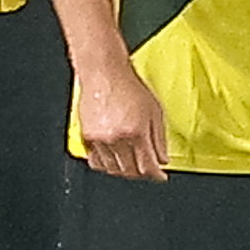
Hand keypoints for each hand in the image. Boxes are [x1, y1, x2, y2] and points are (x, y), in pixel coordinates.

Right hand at [75, 56, 167, 181]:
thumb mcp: (154, 111)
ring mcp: (100, 140)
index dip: (156, 175)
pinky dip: (107, 165)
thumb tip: (162, 159)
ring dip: (125, 171)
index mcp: (136, 132)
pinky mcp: (87, 137)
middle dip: (141, 174)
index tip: (160, 176)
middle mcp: (117, 139)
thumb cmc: (128, 86)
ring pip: (113, 170)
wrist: (104, 73)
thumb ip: (159, 139)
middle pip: (130, 172)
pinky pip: (96, 162)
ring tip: (132, 165)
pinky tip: (114, 159)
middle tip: (147, 170)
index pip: (148, 166)